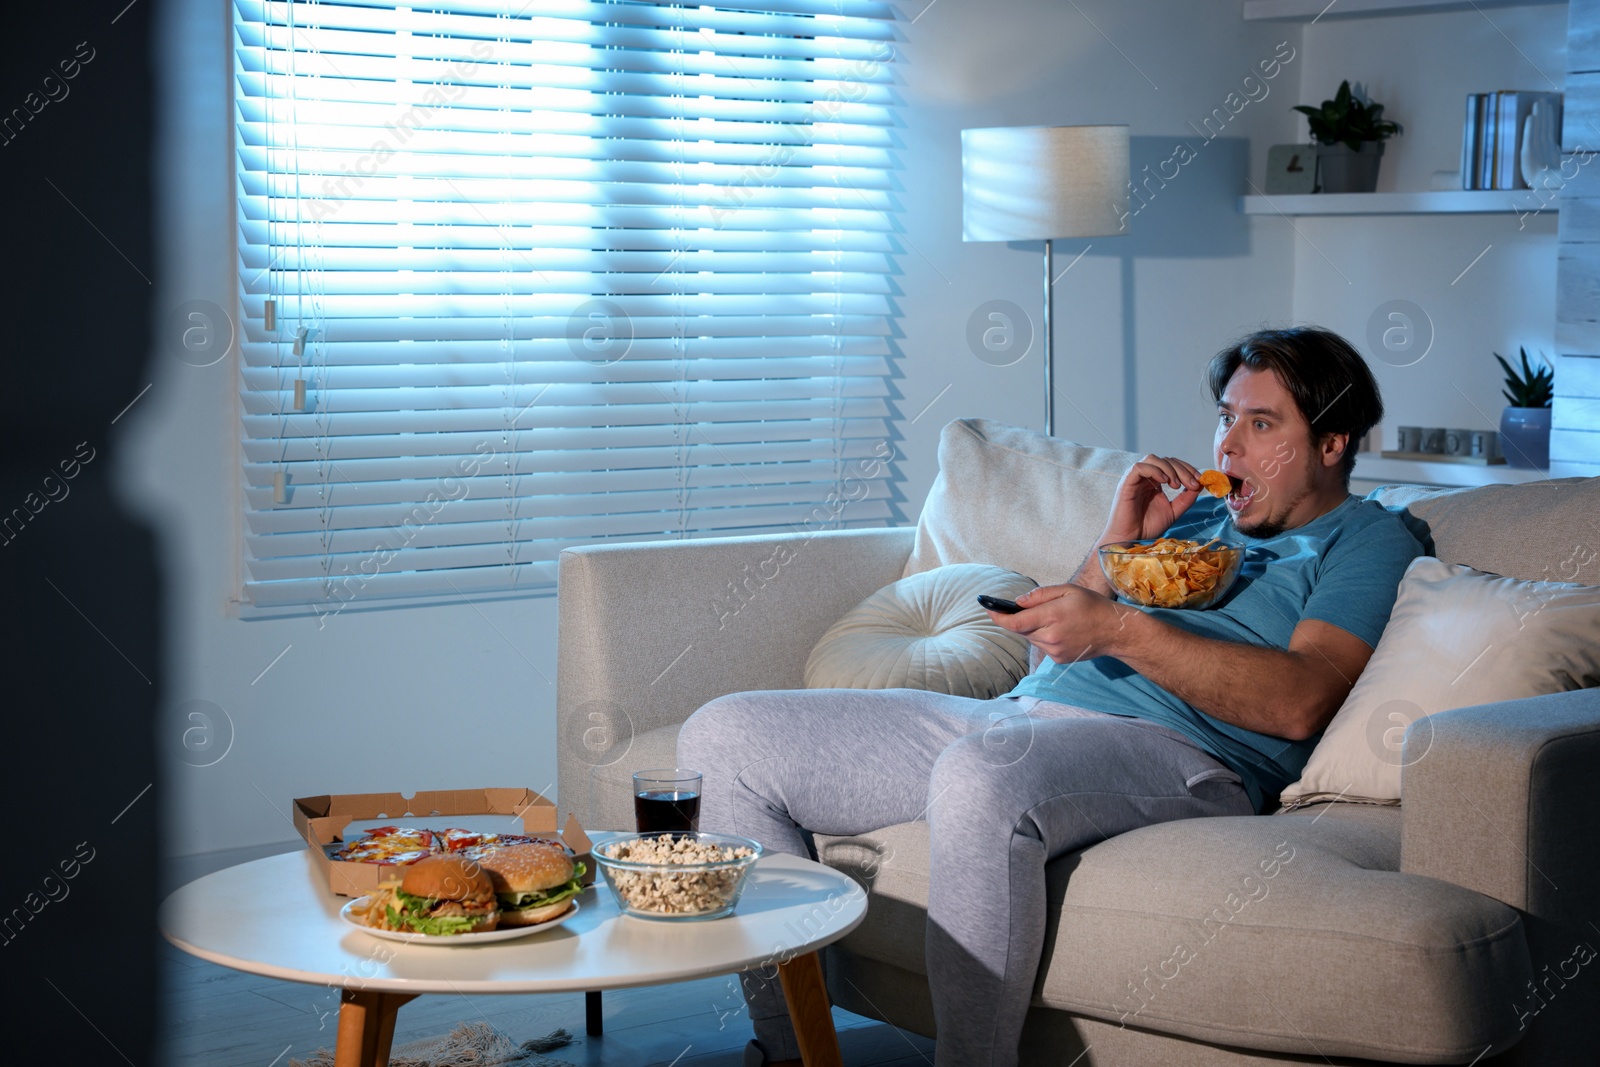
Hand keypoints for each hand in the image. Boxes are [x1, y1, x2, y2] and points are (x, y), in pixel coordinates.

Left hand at [988, 583, 1127, 663]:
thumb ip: (1040, 595)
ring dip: (1032, 627)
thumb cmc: (1092, 606)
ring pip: (1030, 638)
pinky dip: (1043, 636)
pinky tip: (1059, 629)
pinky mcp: (1058, 659)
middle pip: (1021, 629)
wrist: (1114, 631)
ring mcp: (1054, 651)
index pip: (1015, 621)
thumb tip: (1018, 602)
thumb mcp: (1068, 590)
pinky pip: (1041, 645)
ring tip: (1051, 617)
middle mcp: (1051, 637)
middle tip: (1023, 608)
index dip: (998, 616)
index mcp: (1052, 617)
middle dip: (1018, 618)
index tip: (988, 609)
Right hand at [1101, 454, 1204, 544]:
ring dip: (1169, 468)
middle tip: (1192, 484)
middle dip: (1182, 469)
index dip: (1187, 469)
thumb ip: (1186, 499)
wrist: (1130, 540)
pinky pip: (1139, 467)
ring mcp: (1135, 479)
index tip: (1199, 480)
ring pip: (1152, 459)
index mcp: (1154, 482)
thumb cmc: (1147, 527)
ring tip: (1176, 485)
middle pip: (1165, 460)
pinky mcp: (1126, 483)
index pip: (1172, 465)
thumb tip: (1200, 484)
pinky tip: (1165, 482)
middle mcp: (1144, 477)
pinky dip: (1155, 470)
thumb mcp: (1173, 511)